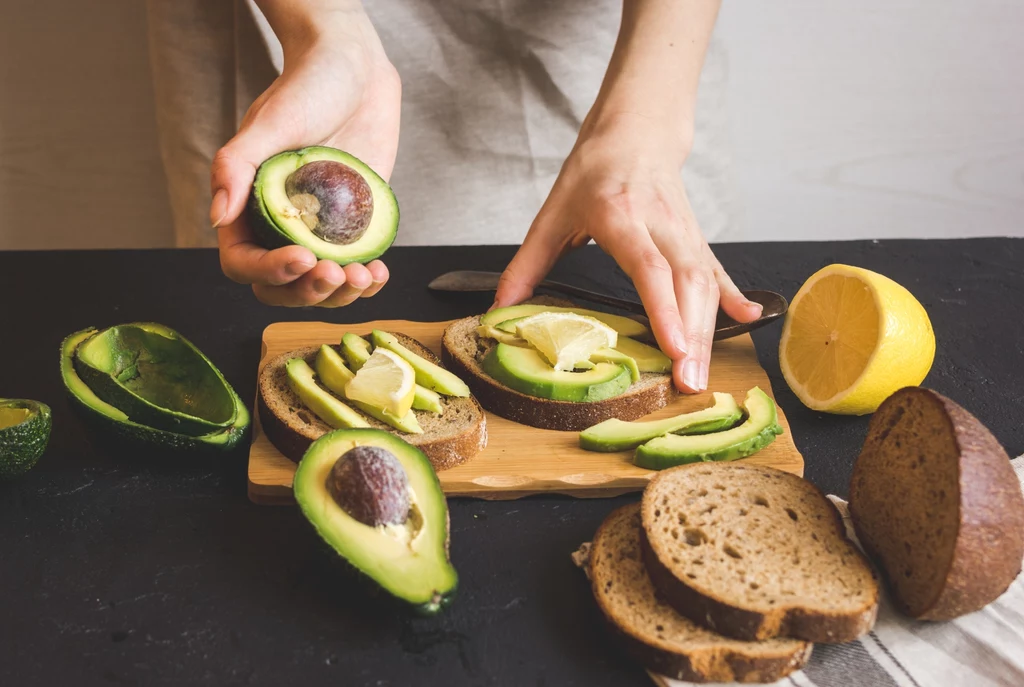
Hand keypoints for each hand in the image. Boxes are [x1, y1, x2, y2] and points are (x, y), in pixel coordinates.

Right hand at [210, 15, 397, 306]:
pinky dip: (367, 282)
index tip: (302, 258)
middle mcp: (281, 225)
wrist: (354, 71)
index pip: (244, 263)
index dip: (269, 272)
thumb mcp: (271, 121)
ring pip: (321, 287)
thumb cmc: (307, 87)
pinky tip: (378, 272)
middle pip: (283, 288)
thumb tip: (217, 217)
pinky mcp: (354, 226)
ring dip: (342, 295)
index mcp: (248, 207)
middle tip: (335, 273)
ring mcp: (320, 230)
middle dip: (308, 292)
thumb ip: (236, 166)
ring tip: (363, 276)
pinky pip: (356, 269)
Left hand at [494, 114, 762, 392]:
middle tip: (689, 381)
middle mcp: (660, 224)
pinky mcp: (696, 237)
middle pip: (686, 283)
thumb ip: (528, 263)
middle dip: (692, 335)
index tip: (674, 347)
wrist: (635, 132)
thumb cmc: (594, 170)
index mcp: (621, 215)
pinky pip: (717, 271)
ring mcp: (684, 231)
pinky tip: (749, 320)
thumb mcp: (553, 212)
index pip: (650, 268)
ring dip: (708, 330)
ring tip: (700, 374)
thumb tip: (500, 308)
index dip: (664, 309)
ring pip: (705, 283)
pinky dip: (733, 297)